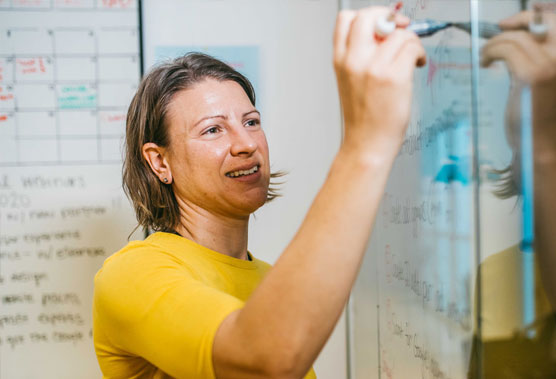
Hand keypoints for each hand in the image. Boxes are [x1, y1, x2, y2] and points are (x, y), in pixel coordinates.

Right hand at [333, 7, 425, 155]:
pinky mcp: (394, 77)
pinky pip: (412, 47)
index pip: (346, 19)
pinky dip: (420, 53)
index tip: (382, 24)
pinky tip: (418, 64)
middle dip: (390, 16)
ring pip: (398, 32)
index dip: (368, 15)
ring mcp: (374, 67)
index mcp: (340, 60)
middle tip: (400, 28)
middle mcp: (354, 60)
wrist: (366, 143)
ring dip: (412, 39)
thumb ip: (361, 55)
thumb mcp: (351, 81)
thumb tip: (386, 33)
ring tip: (412, 55)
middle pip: (370, 16)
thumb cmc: (363, 117)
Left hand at [482, 10, 555, 158]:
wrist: (543, 146)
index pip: (554, 23)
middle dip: (516, 22)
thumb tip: (517, 37)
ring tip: (486, 56)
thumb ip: (535, 61)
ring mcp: (552, 65)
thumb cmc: (541, 119)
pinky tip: (485, 62)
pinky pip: (506, 50)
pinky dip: (491, 51)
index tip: (509, 24)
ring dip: (495, 42)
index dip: (530, 19)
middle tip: (497, 32)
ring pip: (517, 37)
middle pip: (541, 22)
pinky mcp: (532, 76)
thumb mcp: (542, 83)